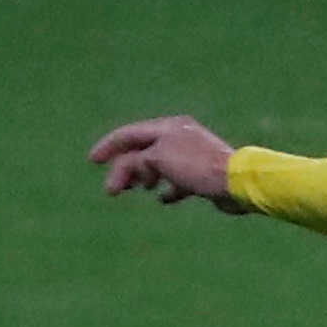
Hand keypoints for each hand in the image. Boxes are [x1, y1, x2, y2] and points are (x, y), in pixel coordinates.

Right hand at [88, 116, 242, 207]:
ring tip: (139, 189)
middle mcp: (179, 136)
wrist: (234, 182)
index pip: (130, 133)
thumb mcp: (157, 159)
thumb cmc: (195, 166)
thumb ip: (133, 162)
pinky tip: (162, 199)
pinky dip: (166, 189)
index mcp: (168, 127)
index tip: (92, 161)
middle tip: (113, 190)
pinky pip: (177, 180)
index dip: (109, 146)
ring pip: (158, 164)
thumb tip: (121, 175)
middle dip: (125, 167)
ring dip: (143, 176)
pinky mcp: (201, 174)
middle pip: (143, 149)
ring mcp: (191, 155)